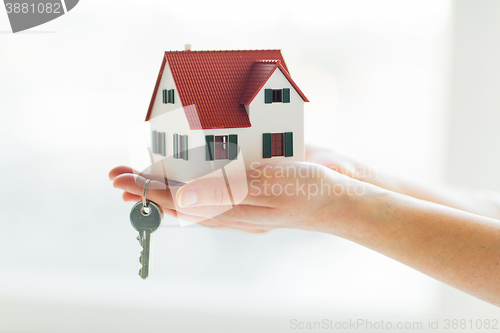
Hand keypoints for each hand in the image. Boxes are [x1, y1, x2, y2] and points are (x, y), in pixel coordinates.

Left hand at [124, 162, 372, 234]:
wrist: (342, 197)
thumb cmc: (312, 190)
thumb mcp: (272, 186)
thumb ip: (229, 191)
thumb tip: (185, 195)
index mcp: (237, 211)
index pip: (184, 202)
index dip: (153, 191)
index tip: (124, 182)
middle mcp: (234, 209)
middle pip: (182, 201)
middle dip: (148, 189)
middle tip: (117, 178)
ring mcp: (242, 201)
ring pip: (194, 198)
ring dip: (164, 186)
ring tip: (139, 178)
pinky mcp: (251, 187)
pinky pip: (214, 190)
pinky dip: (191, 183)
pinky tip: (183, 179)